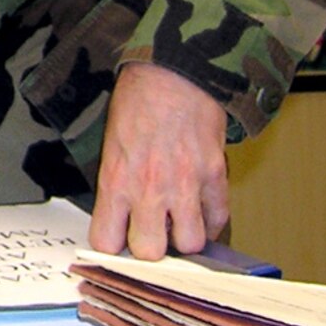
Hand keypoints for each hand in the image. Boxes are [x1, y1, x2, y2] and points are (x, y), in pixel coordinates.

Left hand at [87, 62, 229, 260]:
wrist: (173, 74)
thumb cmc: (137, 104)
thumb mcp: (111, 146)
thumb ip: (116, 185)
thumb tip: (122, 219)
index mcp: (116, 180)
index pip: (106, 241)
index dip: (111, 246)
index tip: (117, 241)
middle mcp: (149, 189)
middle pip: (150, 251)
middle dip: (150, 248)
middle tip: (152, 233)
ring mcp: (185, 184)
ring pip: (189, 243)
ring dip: (185, 237)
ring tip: (179, 222)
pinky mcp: (215, 175)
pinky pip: (218, 218)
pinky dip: (212, 221)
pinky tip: (202, 211)